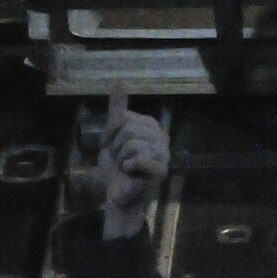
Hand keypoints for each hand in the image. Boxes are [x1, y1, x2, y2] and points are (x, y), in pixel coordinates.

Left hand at [98, 91, 168, 239]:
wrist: (117, 194)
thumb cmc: (117, 166)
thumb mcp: (112, 135)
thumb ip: (118, 110)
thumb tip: (119, 82)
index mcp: (152, 127)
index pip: (125, 118)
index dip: (112, 134)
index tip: (113, 147)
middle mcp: (162, 138)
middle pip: (129, 130)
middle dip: (116, 147)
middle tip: (121, 160)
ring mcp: (164, 155)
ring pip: (132, 143)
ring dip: (121, 159)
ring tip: (126, 168)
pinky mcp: (161, 171)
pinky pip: (139, 158)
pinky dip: (128, 165)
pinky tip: (131, 172)